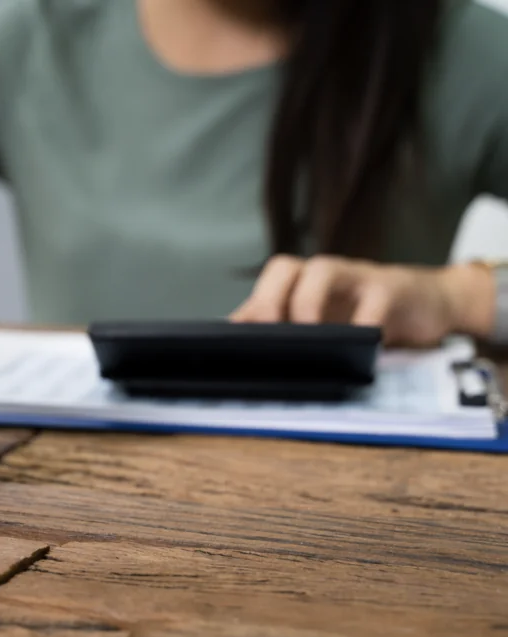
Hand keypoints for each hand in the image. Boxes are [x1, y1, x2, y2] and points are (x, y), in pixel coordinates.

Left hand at [230, 255, 494, 346]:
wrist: (425, 303)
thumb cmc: (363, 315)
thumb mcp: (321, 326)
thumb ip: (284, 332)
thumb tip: (239, 348)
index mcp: (298, 284)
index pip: (261, 290)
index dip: (244, 314)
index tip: (231, 344)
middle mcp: (320, 275)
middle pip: (283, 268)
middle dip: (267, 300)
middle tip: (266, 336)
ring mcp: (355, 277)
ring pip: (322, 270)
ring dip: (307, 302)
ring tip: (307, 337)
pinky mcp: (391, 288)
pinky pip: (374, 299)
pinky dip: (364, 323)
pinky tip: (359, 346)